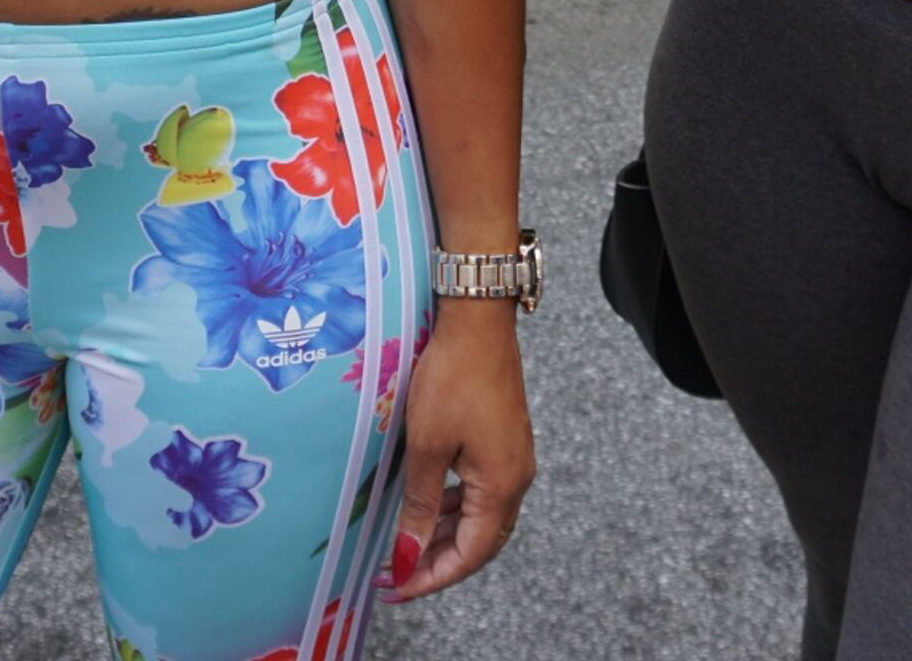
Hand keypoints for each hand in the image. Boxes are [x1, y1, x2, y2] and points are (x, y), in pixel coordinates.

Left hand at [385, 301, 535, 601]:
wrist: (478, 322)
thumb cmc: (453, 378)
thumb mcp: (427, 446)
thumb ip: (419, 505)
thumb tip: (409, 554)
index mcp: (502, 487)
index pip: (469, 555)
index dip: (431, 578)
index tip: (396, 588)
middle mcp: (515, 479)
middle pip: (480, 543)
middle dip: (438, 563)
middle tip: (396, 575)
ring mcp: (513, 459)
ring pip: (480, 518)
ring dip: (445, 537)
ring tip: (405, 545)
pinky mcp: (503, 441)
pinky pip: (481, 492)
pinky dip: (453, 508)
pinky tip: (427, 506)